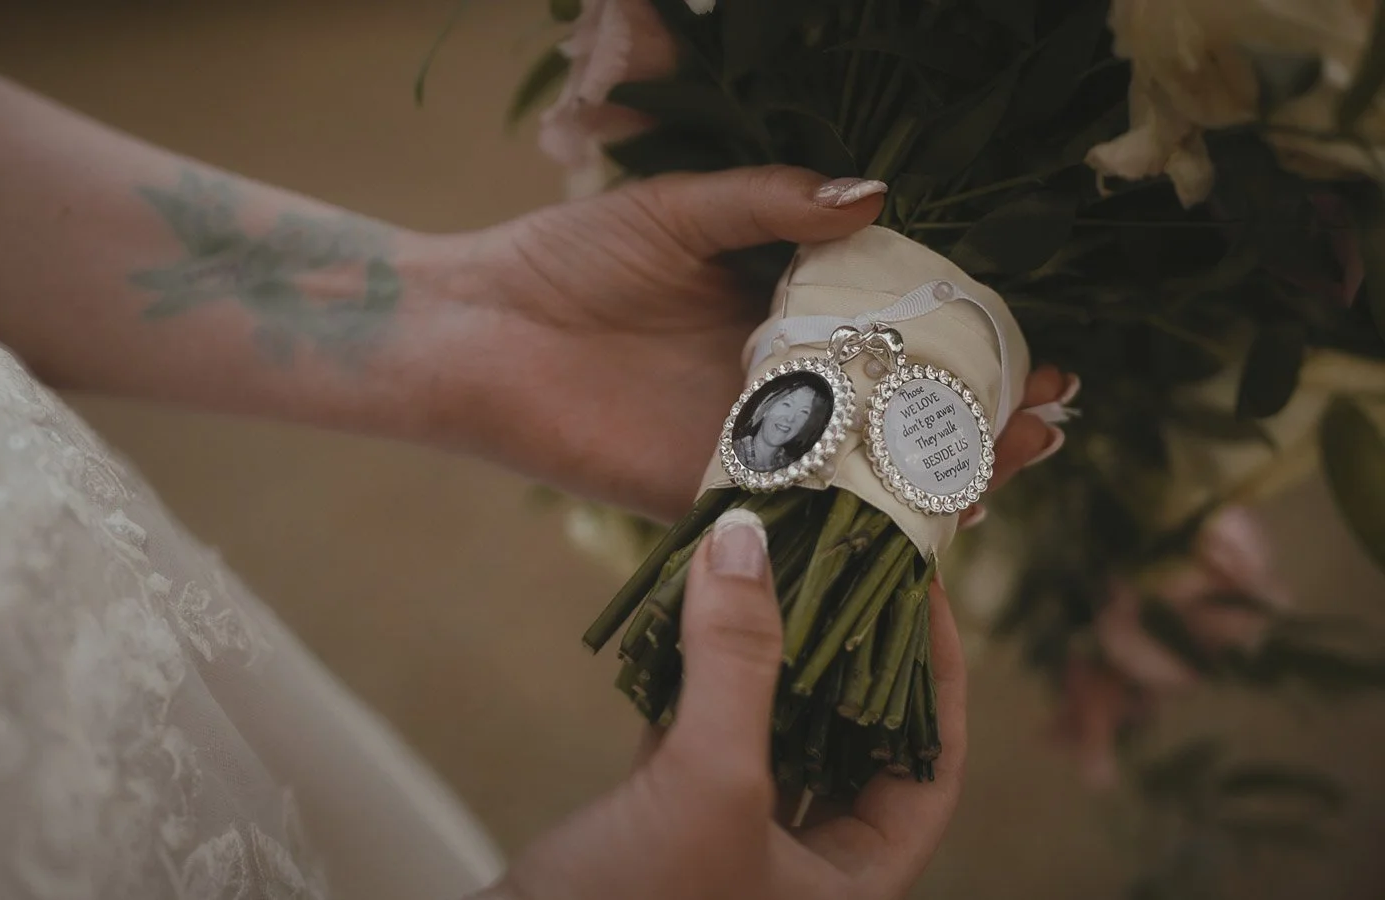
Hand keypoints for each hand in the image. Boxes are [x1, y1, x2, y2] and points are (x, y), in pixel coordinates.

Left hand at [450, 166, 1071, 520]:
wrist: (479, 328)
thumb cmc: (570, 259)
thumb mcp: (680, 211)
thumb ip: (770, 206)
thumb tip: (875, 194)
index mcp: (778, 314)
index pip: (896, 334)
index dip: (966, 344)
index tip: (1035, 352)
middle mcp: (777, 386)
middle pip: (896, 413)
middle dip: (976, 420)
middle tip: (1045, 418)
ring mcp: (747, 445)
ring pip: (859, 472)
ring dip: (935, 477)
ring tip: (1007, 465)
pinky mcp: (706, 494)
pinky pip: (791, 517)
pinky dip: (855, 525)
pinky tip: (921, 524)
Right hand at [474, 510, 967, 899]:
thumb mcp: (708, 780)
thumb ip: (734, 661)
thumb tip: (746, 535)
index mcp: (854, 881)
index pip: (931, 762)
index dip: (935, 673)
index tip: (921, 589)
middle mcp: (806, 865)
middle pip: (851, 734)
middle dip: (843, 646)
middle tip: (841, 560)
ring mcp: (736, 841)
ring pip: (772, 726)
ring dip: (763, 651)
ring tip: (767, 569)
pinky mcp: (669, 822)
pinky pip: (701, 731)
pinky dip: (695, 673)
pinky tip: (686, 611)